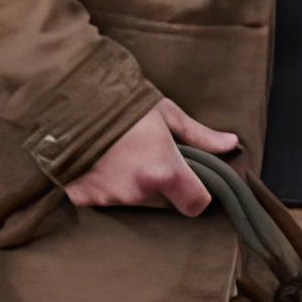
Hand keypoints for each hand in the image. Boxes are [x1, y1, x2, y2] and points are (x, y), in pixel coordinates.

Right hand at [64, 98, 239, 214]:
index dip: (195, 193)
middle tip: (145, 154)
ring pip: (131, 200)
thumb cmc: (123, 101)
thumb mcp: (167, 114)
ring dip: (129, 184)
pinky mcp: (83, 197)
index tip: (187, 180)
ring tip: (118, 154)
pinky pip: (101, 197)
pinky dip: (101, 184)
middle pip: (161, 201)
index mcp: (164, 171)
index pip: (195, 205)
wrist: (70, 97)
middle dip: (158, 184)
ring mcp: (108, 197)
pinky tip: (97, 160)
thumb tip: (232, 144)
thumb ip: (200, 136)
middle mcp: (137, 191)